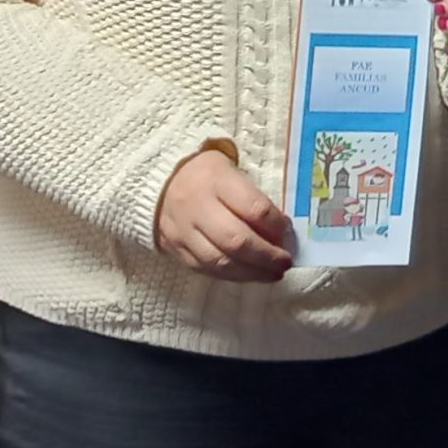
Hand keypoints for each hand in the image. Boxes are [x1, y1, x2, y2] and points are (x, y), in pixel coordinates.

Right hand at [156, 149, 292, 281]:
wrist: (159, 181)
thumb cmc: (207, 174)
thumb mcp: (233, 172)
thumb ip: (254, 198)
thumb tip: (281, 230)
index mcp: (217, 180)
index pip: (253, 208)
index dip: (276, 225)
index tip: (288, 233)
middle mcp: (197, 207)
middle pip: (236, 240)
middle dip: (266, 256)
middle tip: (285, 263)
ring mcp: (183, 231)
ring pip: (219, 261)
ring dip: (250, 273)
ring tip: (272, 274)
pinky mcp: (173, 249)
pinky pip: (204, 269)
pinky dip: (230, 276)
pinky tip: (248, 275)